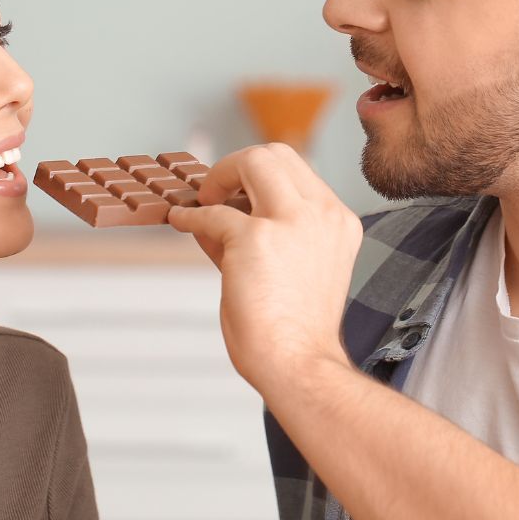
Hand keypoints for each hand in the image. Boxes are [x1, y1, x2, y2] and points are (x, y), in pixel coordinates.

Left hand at [166, 143, 361, 393]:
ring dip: (218, 178)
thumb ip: (266, 234)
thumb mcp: (297, 267)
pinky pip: (211, 213)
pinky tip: (181, 222)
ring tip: (200, 203)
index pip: (299, 173)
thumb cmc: (295, 331)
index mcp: (338, 222)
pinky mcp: (255, 238)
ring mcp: (291, 221)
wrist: (299, 366)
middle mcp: (322, 214)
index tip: (237, 200)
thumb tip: (215, 214)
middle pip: (277, 153)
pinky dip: (190, 216)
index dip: (261, 181)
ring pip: (252, 160)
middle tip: (215, 193)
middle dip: (239, 165)